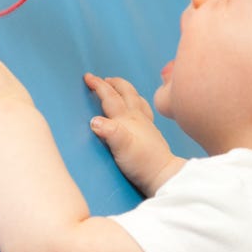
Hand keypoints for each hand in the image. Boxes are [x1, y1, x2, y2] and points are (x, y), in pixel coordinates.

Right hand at [84, 73, 182, 196]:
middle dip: (113, 83)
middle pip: (125, 92)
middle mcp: (137, 117)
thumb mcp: (122, 148)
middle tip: (101, 79)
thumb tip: (94, 121)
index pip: (110, 97)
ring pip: (135, 98)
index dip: (98, 85)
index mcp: (127, 119)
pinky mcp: (151, 132)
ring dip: (125, 89)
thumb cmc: (142, 163)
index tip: (87, 77)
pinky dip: (137, 101)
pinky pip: (143, 109)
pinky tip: (137, 107)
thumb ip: (109, 132)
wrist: (163, 175)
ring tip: (118, 86)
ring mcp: (146, 124)